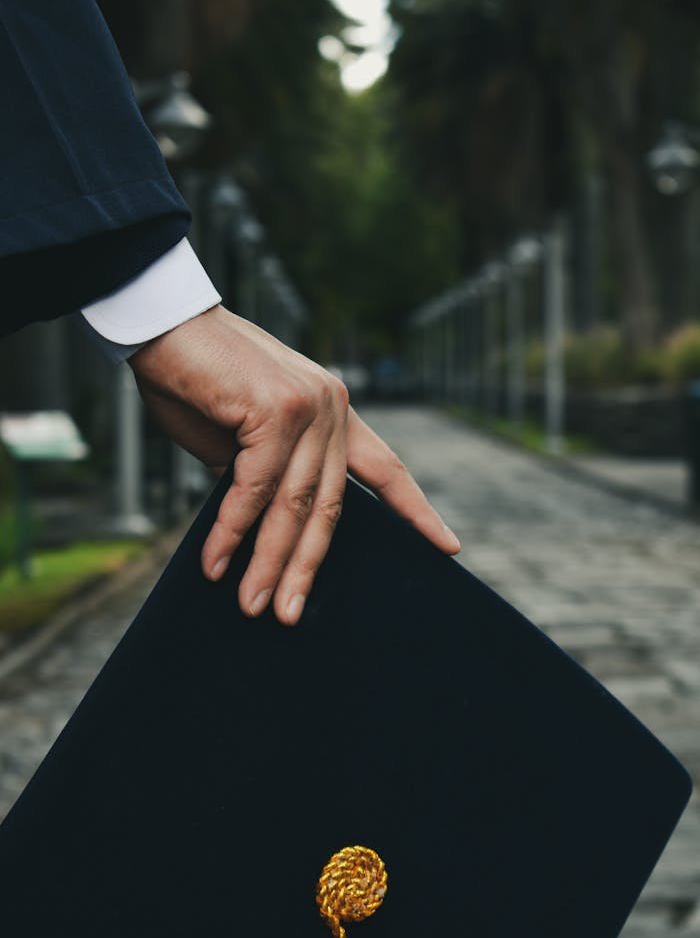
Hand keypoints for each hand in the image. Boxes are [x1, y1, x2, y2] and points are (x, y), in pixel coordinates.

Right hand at [129, 305, 459, 624]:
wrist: (162, 324)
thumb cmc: (197, 381)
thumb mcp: (240, 440)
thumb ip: (264, 478)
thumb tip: (263, 527)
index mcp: (335, 414)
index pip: (387, 469)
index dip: (416, 511)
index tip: (446, 547)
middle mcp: (333, 408)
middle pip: (331, 507)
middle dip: (307, 566)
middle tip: (288, 614)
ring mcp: (310, 407)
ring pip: (294, 504)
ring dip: (268, 561)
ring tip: (252, 605)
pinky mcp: (278, 410)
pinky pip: (257, 487)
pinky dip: (234, 530)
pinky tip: (217, 562)